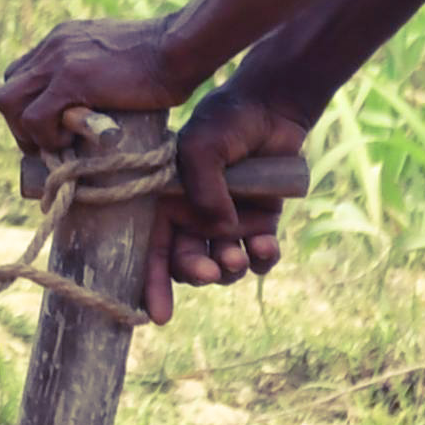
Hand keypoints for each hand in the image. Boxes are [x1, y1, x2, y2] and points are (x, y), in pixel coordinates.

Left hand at [0, 14, 193, 157]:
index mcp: (62, 40)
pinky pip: (36, 117)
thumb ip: (98, 75)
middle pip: (6, 90)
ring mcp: (59, 60)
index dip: (28, 107)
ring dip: (28, 133)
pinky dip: (47, 137)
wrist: (180, 49)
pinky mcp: (72, 78)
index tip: (49, 129)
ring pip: (9, 102)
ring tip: (58, 144)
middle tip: (49, 143)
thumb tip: (93, 109)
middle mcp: (53, 46)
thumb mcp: (117, 61)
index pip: (21, 76)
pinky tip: (72, 140)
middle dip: (20, 124)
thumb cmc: (163, 63)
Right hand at [165, 85, 308, 298]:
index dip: (151, 283)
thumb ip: (203, 188)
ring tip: (239, 255)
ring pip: (224, 265)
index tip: (158, 314)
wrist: (272, 109)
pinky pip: (259, 254)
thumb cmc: (227, 122)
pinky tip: (266, 247)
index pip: (152, 248)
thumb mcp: (201, 147)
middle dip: (197, 273)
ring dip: (230, 268)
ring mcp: (228, 221)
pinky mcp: (261, 222)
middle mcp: (193, 216)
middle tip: (210, 270)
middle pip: (187, 262)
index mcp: (167, 202)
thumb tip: (221, 230)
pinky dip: (263, 257)